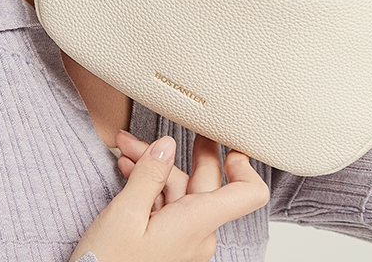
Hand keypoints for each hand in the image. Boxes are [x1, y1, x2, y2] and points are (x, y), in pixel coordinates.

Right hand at [69, 133, 268, 261]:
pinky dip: (151, 186)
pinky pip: (168, 206)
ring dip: (155, 168)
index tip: (229, 142)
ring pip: (180, 191)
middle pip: (205, 182)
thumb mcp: (124, 215)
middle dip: (180, 152)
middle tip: (170, 127)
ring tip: (126, 150)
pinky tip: (129, 171)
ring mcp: (184, 241)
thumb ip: (149, 176)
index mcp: (195, 223)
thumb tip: (167, 146)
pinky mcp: (169, 244)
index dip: (245, 165)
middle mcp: (198, 233)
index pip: (247, 194)